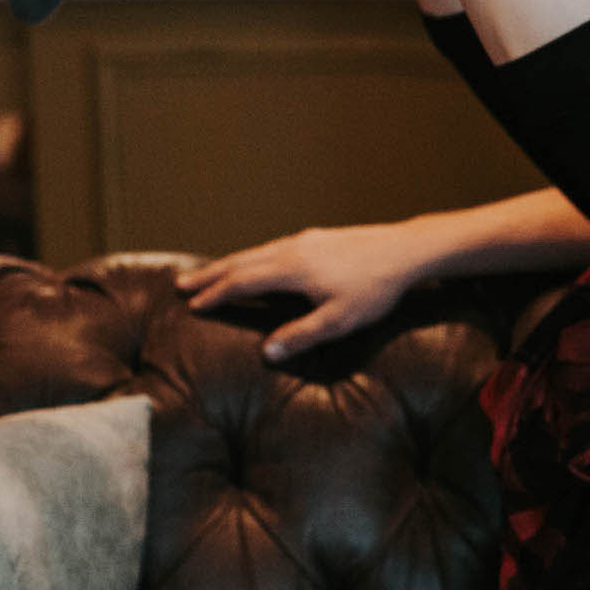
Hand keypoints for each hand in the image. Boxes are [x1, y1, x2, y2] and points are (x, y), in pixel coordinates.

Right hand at [176, 223, 435, 360]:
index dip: (217, 294)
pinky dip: (254, 256)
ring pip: (258, 251)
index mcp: (291, 269)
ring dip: (231, 263)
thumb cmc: (374, 289)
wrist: (405, 250)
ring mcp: (305, 240)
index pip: (243, 282)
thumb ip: (302, 335)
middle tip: (183, 284)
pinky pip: (274, 247)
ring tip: (212, 273)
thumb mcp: (340, 320)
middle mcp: (292, 249)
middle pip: (243, 261)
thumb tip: (266, 353)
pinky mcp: (318, 237)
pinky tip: (258, 262)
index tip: (193, 305)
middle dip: (212, 274)